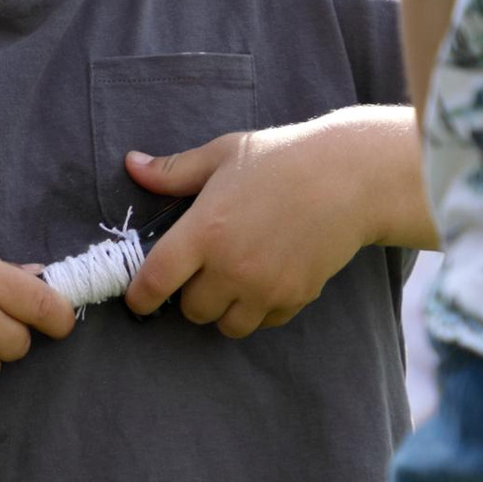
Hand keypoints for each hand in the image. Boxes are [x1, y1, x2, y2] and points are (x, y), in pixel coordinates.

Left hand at [123, 116, 395, 338]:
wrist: (349, 178)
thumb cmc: (281, 159)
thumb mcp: (223, 155)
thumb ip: (174, 171)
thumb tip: (132, 165)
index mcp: (204, 231)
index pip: (155, 282)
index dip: (140, 297)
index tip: (138, 298)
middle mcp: (230, 267)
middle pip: (192, 310)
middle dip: (192, 295)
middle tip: (204, 270)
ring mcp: (264, 288)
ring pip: (228, 326)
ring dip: (225, 309)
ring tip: (235, 280)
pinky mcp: (294, 298)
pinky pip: (264, 322)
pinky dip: (260, 309)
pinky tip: (267, 279)